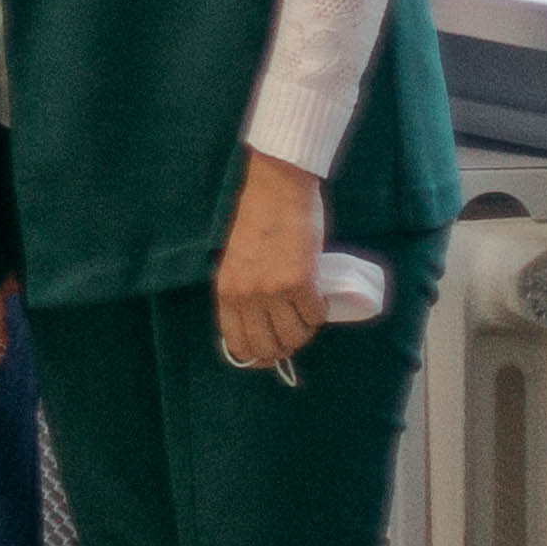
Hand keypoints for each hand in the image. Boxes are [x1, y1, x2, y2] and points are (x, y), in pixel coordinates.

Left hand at [216, 151, 327, 371]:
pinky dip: (321, 313)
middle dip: (283, 348)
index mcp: (225, 291)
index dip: (256, 356)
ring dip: (305, 332)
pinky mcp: (301, 282)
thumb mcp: (235, 261)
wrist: (275, 189)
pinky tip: (320, 301)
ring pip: (295, 335)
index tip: (268, 355)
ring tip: (308, 316)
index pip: (237, 343)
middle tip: (295, 336)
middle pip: (267, 346)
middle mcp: (246, 296)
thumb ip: (241, 290)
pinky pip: (316, 315)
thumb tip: (256, 321)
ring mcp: (273, 291)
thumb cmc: (255, 221)